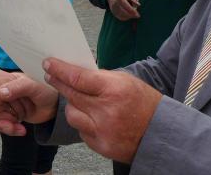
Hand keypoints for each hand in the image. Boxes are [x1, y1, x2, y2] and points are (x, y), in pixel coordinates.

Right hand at [0, 73, 59, 135]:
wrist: (55, 105)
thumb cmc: (45, 90)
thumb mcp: (32, 85)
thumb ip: (17, 87)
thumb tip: (0, 93)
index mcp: (7, 81)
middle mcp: (5, 93)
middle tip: (4, 124)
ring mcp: (7, 105)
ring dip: (2, 125)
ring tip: (16, 129)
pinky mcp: (10, 115)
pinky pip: (2, 123)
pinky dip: (6, 129)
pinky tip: (18, 130)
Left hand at [43, 58, 161, 164]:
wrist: (161, 133)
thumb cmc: (144, 103)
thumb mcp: (125, 81)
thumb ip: (100, 78)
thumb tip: (75, 74)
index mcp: (114, 90)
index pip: (78, 78)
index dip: (60, 70)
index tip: (49, 64)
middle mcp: (106, 111)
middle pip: (71, 95)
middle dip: (58, 83)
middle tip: (51, 75)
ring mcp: (102, 131)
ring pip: (72, 114)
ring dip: (72, 105)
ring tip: (79, 100)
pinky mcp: (101, 146)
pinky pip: (81, 131)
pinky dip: (83, 122)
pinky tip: (92, 117)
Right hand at [106, 0, 139, 20]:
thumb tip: (139, 5)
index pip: (128, 7)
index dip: (134, 12)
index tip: (138, 15)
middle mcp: (116, 4)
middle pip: (125, 13)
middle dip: (132, 15)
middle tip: (137, 16)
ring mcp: (114, 9)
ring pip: (123, 16)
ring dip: (129, 17)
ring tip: (133, 15)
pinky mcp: (113, 13)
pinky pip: (120, 18)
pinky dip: (125, 18)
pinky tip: (129, 15)